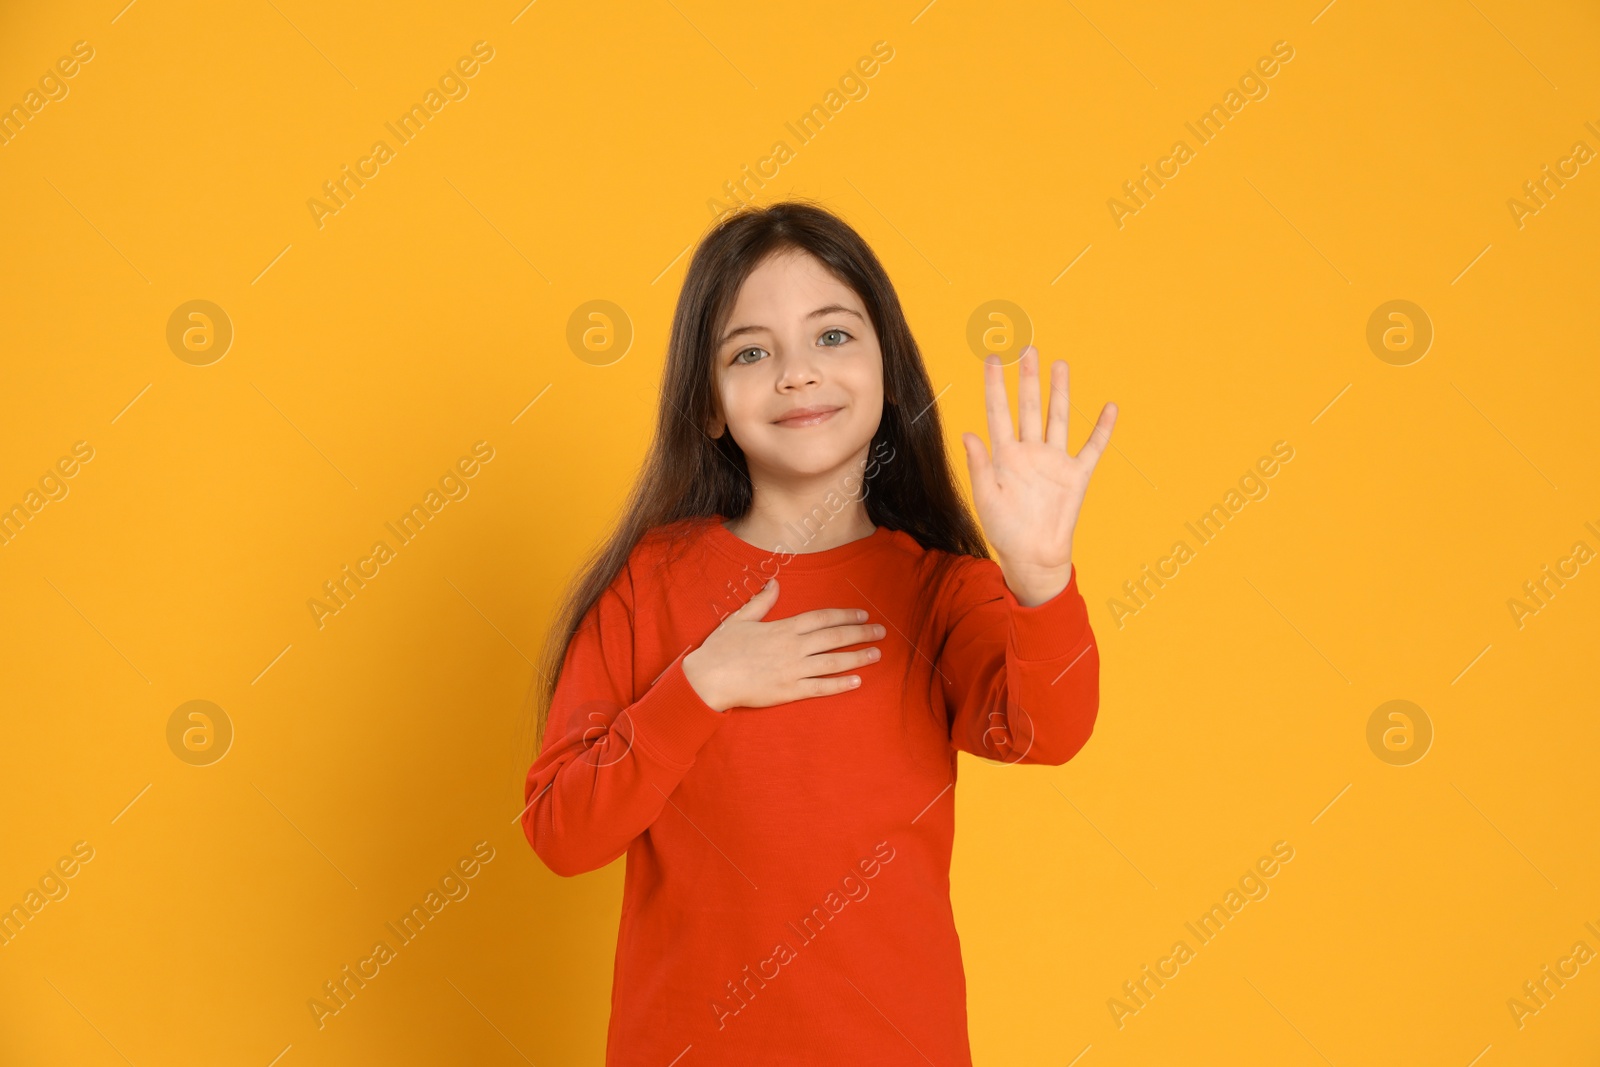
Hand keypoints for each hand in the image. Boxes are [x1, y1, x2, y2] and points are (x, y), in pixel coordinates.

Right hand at [682, 578, 885, 711]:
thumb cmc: (721, 648)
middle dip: (860, 633)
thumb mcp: (740, 618)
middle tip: (881, 632)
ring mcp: (793, 671)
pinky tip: (857, 681)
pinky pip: (820, 688)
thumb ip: (762, 602)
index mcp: (783, 628)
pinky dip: (840, 684)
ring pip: (833, 662)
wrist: (708, 679)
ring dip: (857, 657)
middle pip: (834, 637)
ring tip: (876, 654)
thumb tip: (774, 583)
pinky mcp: (789, 692)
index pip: (822, 618)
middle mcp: (793, 648)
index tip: (862, 614)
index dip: (844, 615)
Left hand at [960, 345, 1115, 605]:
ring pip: (1058, 418)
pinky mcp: (1076, 476)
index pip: (998, 411)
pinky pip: (1092, 448)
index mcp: (1005, 455)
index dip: (995, 385)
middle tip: (1028, 349)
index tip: (992, 359)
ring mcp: (1055, 461)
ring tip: (1060, 365)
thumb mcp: (985, 498)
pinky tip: (1110, 408)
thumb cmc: (1004, 530)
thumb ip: (979, 465)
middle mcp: (1030, 451)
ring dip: (1060, 392)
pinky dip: (1102, 429)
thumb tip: (967, 434)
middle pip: (1029, 407)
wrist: (1033, 557)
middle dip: (1028, 378)